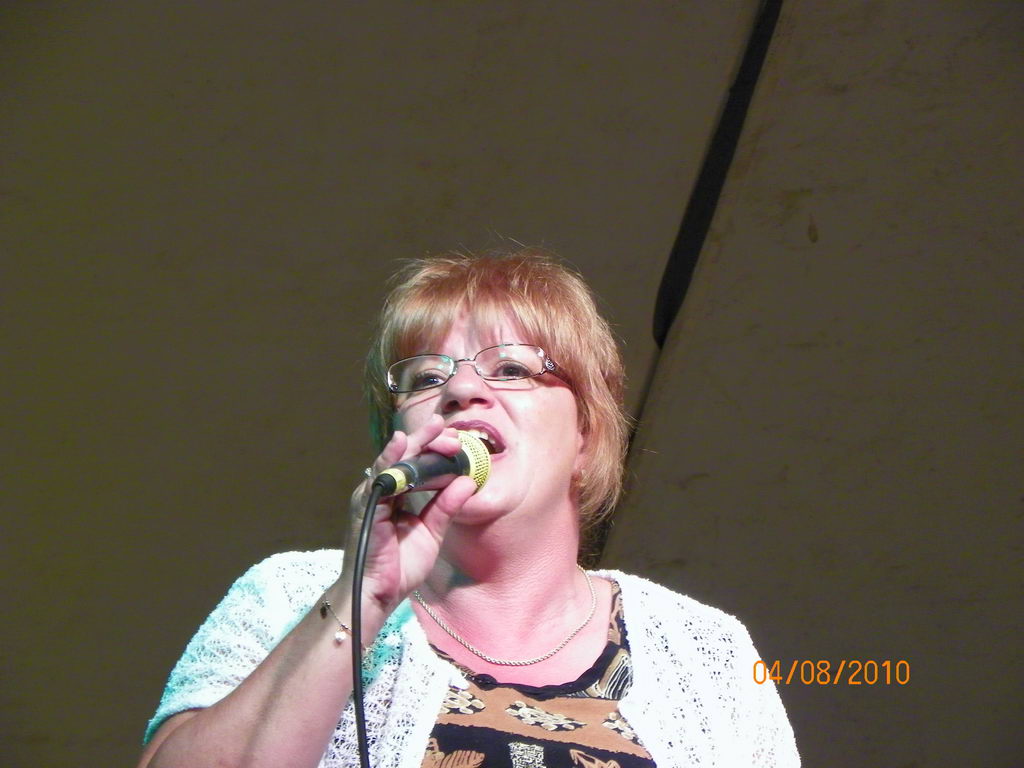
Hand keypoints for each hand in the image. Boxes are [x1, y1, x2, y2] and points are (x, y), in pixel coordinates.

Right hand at [340, 414, 477, 615]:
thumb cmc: (400, 566)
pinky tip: (400, 445)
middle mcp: (383, 492)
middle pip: (404, 457)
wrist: (379, 595)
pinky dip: (389, 460)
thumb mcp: (432, 531)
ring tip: (432, 429)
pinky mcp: (366, 508)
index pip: (415, 465)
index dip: (433, 449)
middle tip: (445, 425)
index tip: (455, 438)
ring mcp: (372, 498)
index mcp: (397, 496)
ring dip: (413, 444)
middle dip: (426, 439)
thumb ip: (446, 506)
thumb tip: (467, 481)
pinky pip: (379, 479)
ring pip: (392, 462)